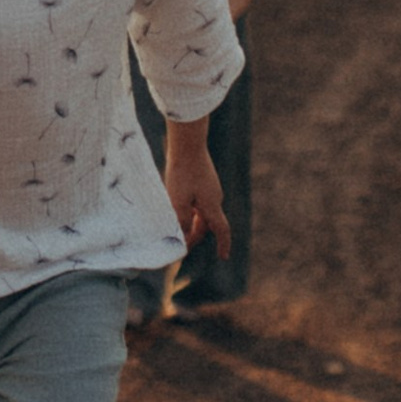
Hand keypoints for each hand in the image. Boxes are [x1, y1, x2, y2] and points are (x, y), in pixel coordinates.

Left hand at [162, 125, 229, 259]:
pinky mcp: (204, 181)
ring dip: (192, 223)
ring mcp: (210, 188)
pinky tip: (179, 208)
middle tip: (182, 245)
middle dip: (196, 236)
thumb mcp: (178, 201)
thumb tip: (184, 237)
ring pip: (203, 213)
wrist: (188, 144)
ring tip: (177, 229)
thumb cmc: (182, 173)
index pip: (221, 231)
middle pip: (208, 224)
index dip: (223, 245)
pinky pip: (200, 201)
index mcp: (212, 205)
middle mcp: (215, 198)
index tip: (224, 257)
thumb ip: (182, 221)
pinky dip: (191, 211)